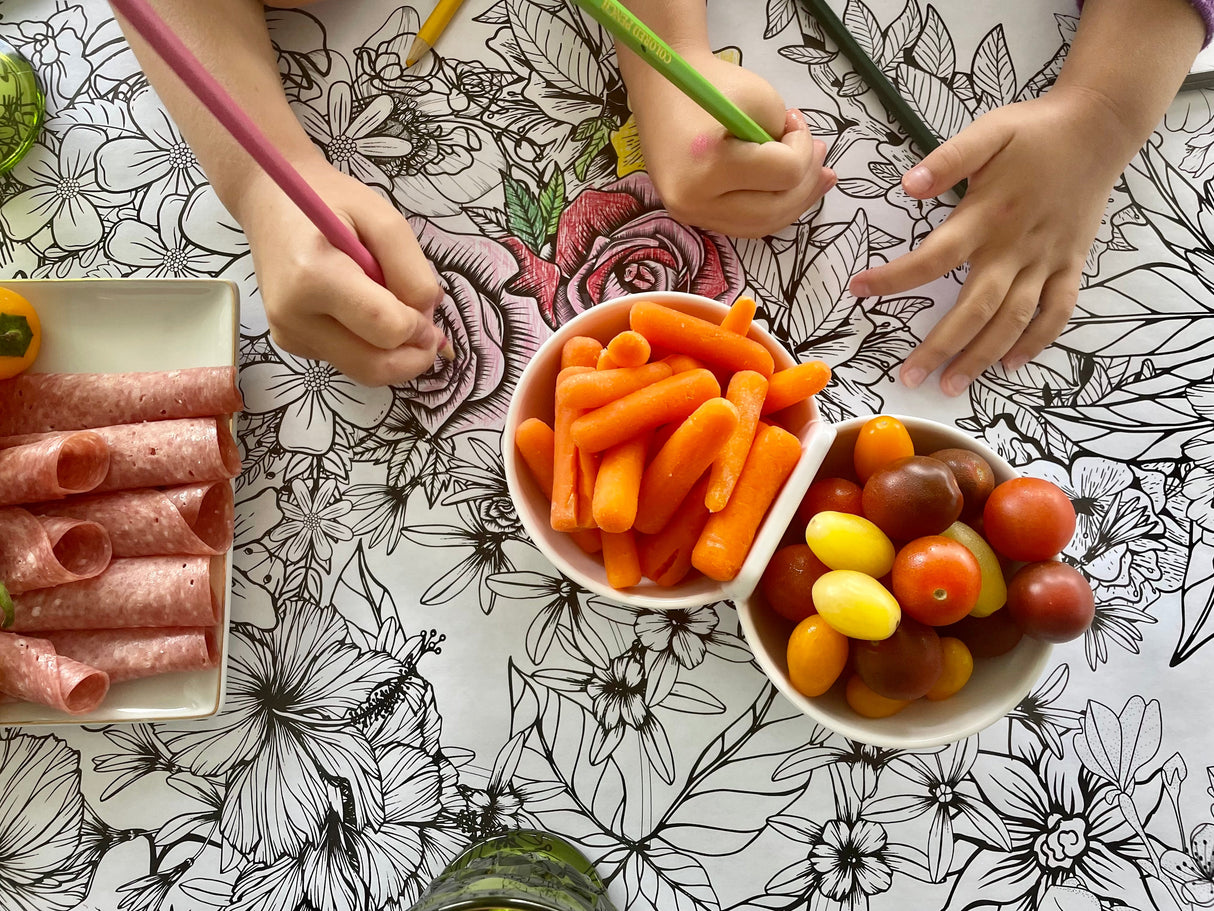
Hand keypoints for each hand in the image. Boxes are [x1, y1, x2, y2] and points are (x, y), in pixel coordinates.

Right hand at [236, 159, 443, 386]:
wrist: (271, 202)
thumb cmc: (328, 200)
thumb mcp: (382, 219)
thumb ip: (412, 271)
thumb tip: (426, 317)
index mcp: (313, 277)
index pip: (386, 328)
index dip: (419, 327)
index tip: (427, 307)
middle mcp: (294, 316)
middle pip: (374, 367)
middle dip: (413, 356)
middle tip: (430, 332)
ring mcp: (289, 334)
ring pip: (363, 371)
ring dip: (394, 354)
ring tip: (397, 313)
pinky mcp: (291, 343)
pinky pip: (348, 361)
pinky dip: (371, 347)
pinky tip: (367, 313)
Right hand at [628, 52, 835, 237]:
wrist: (662, 86)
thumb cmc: (711, 83)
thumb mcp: (760, 96)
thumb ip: (787, 137)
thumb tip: (806, 168)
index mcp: (709, 161)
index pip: (783, 173)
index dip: (803, 148)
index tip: (794, 120)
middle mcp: (694, 197)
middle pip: (774, 209)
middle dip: (806, 182)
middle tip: (819, 155)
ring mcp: (689, 212)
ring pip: (760, 227)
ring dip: (794, 204)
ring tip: (815, 178)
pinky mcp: (690, 214)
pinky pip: (741, 225)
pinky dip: (770, 210)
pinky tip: (789, 193)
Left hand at [849, 86, 1137, 395]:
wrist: (1100, 125)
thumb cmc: (1034, 131)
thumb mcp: (988, 132)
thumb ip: (948, 159)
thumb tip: (906, 185)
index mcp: (988, 216)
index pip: (934, 256)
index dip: (896, 277)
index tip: (859, 289)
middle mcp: (1016, 246)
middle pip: (975, 307)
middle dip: (941, 346)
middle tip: (909, 376)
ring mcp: (1046, 259)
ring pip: (1014, 319)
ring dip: (982, 356)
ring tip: (951, 385)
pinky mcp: (1071, 263)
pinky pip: (1057, 311)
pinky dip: (1037, 341)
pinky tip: (1011, 364)